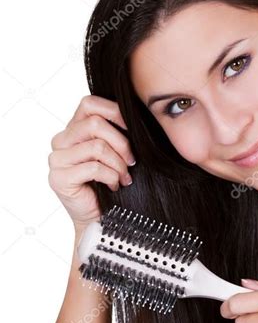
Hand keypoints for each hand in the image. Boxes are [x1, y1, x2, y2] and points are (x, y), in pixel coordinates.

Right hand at [48, 95, 136, 230]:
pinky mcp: (59, 178)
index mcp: (73, 130)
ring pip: (97, 146)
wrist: (101, 218)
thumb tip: (135, 115)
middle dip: (121, 143)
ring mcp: (56, 160)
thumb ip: (115, 132)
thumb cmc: (111, 183)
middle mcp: (60, 141)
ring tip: (124, 177)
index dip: (114, 111)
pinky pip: (94, 167)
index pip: (89, 104)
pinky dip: (111, 177)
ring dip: (118, 164)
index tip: (133, 128)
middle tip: (132, 161)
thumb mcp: (115, 152)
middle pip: (95, 124)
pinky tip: (114, 186)